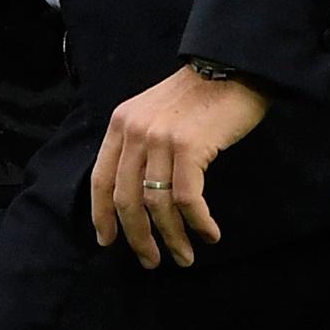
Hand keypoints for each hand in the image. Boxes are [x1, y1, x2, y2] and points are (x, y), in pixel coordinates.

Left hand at [90, 65, 268, 269]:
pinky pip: (188, 199)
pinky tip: (209, 234)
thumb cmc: (196, 97)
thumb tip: (135, 195)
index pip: (101, 179)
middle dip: (137, 237)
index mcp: (120, 124)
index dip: (102, 215)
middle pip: (126, 198)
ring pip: (157, 204)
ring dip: (172, 238)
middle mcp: (134, 131)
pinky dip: (198, 223)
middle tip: (152, 261)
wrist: (228, 67)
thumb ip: (139, 145)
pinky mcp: (189, 147)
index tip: (108, 241)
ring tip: (185, 256)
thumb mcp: (152, 114)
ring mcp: (160, 139)